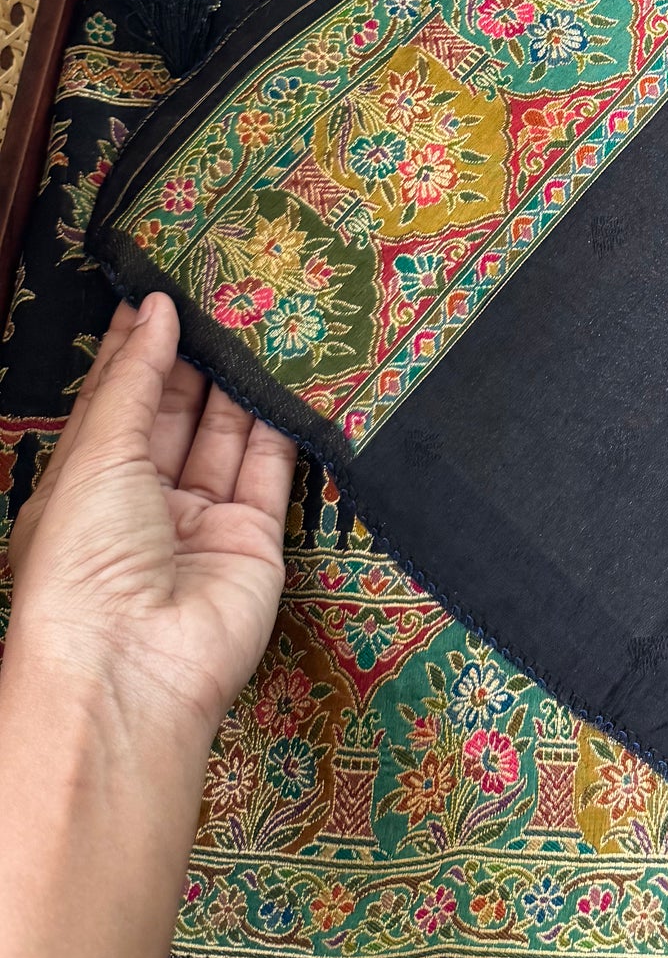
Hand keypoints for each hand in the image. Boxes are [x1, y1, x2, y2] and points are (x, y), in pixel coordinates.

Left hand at [5, 293, 296, 751]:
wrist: (133, 666)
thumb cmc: (85, 562)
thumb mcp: (96, 455)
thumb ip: (135, 380)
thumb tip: (157, 310)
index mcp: (84, 486)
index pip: (113, 402)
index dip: (136, 348)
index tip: (160, 291)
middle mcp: (141, 504)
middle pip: (172, 415)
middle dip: (194, 358)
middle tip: (226, 294)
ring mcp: (200, 523)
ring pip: (226, 437)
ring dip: (241, 383)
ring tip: (264, 318)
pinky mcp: (255, 540)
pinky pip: (272, 472)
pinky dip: (284, 425)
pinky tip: (294, 374)